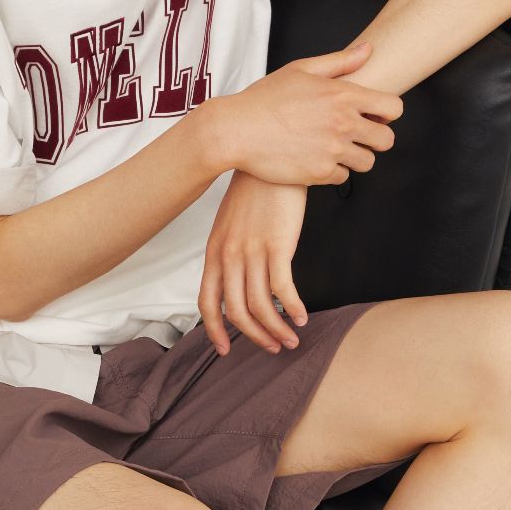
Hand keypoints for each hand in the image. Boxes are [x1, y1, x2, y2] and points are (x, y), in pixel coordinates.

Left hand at [198, 174, 310, 355]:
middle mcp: (229, 257)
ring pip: (260, 306)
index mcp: (214, 253)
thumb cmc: (255, 190)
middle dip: (255, 337)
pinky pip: (283, 290)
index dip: (215, 331)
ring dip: (277, 330)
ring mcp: (252, 252)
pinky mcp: (278, 246)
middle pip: (236, 312)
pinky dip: (293, 309)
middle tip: (273, 348)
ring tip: (292, 339)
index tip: (227, 349)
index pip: (207, 302)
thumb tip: (240, 276)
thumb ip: (231, 250)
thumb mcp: (231, 222)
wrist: (268, 160)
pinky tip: (303, 317)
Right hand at [218, 41, 402, 186]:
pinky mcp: (320, 173)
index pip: (394, 108)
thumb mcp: (300, 70)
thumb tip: (368, 50)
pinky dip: (332, 172)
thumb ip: (339, 62)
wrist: (235, 130)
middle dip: (375, 138)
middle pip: (387, 139)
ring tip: (335, 149)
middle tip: (357, 136)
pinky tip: (316, 159)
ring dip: (356, 157)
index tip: (374, 114)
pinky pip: (343, 178)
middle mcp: (343, 123)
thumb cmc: (264, 99)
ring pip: (368, 162)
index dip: (388, 112)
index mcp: (343, 95)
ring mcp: (333, 150)